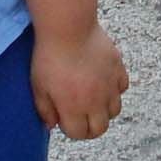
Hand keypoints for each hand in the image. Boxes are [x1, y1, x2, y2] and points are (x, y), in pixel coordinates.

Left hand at [31, 25, 128, 139]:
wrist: (68, 27)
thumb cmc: (49, 56)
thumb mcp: (38, 86)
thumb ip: (44, 110)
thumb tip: (52, 124)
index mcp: (74, 108)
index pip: (79, 133)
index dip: (70, 129)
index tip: (64, 117)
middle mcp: (96, 101)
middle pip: (100, 129)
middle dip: (89, 127)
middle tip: (80, 115)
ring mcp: (110, 85)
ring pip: (115, 111)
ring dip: (103, 110)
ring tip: (92, 99)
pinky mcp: (118, 68)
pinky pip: (122, 87)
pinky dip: (114, 89)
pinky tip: (102, 81)